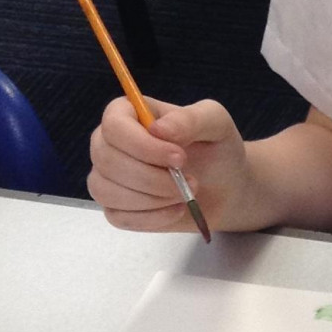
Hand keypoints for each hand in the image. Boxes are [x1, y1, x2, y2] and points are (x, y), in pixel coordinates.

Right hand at [89, 95, 252, 232]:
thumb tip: (156, 129)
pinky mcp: (115, 208)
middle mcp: (109, 143)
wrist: (226, 187)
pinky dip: (151, 218)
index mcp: (128, 113)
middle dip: (151, 177)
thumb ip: (189, 119)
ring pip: (106, 190)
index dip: (142, 145)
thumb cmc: (216, 148)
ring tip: (184, 195)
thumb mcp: (215, 122)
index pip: (113, 125)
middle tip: (191, 181)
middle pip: (106, 159)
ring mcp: (108, 177)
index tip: (179, 157)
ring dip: (151, 198)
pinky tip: (176, 210)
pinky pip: (117, 216)